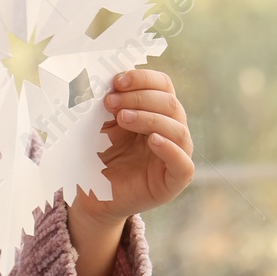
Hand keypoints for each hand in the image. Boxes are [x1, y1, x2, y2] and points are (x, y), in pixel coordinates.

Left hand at [70, 68, 193, 226]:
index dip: (143, 79)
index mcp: (156, 112)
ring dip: (149, 118)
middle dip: (139, 98)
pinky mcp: (174, 181)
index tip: (116, 81)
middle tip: (111, 101)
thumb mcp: (102, 125)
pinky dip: (170, 149)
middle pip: (170, 103)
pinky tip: (152, 140)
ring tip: (123, 118)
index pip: (163, 86)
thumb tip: (106, 79)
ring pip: (177, 129)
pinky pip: (183, 164)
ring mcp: (176, 155)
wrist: (93, 196)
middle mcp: (170, 130)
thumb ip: (109, 104)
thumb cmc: (99, 157)